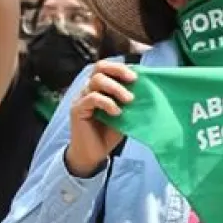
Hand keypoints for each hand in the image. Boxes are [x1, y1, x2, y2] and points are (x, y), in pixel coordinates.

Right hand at [65, 60, 135, 176]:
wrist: (93, 155)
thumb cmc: (108, 134)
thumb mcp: (124, 114)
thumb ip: (129, 101)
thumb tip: (146, 89)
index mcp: (99, 87)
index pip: (108, 67)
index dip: (122, 68)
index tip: (139, 76)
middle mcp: (89, 89)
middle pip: (100, 67)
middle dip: (118, 70)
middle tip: (134, 80)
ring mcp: (81, 98)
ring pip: (96, 80)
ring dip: (116, 88)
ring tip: (129, 100)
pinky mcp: (77, 109)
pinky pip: (92, 98)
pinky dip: (107, 102)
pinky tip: (117, 112)